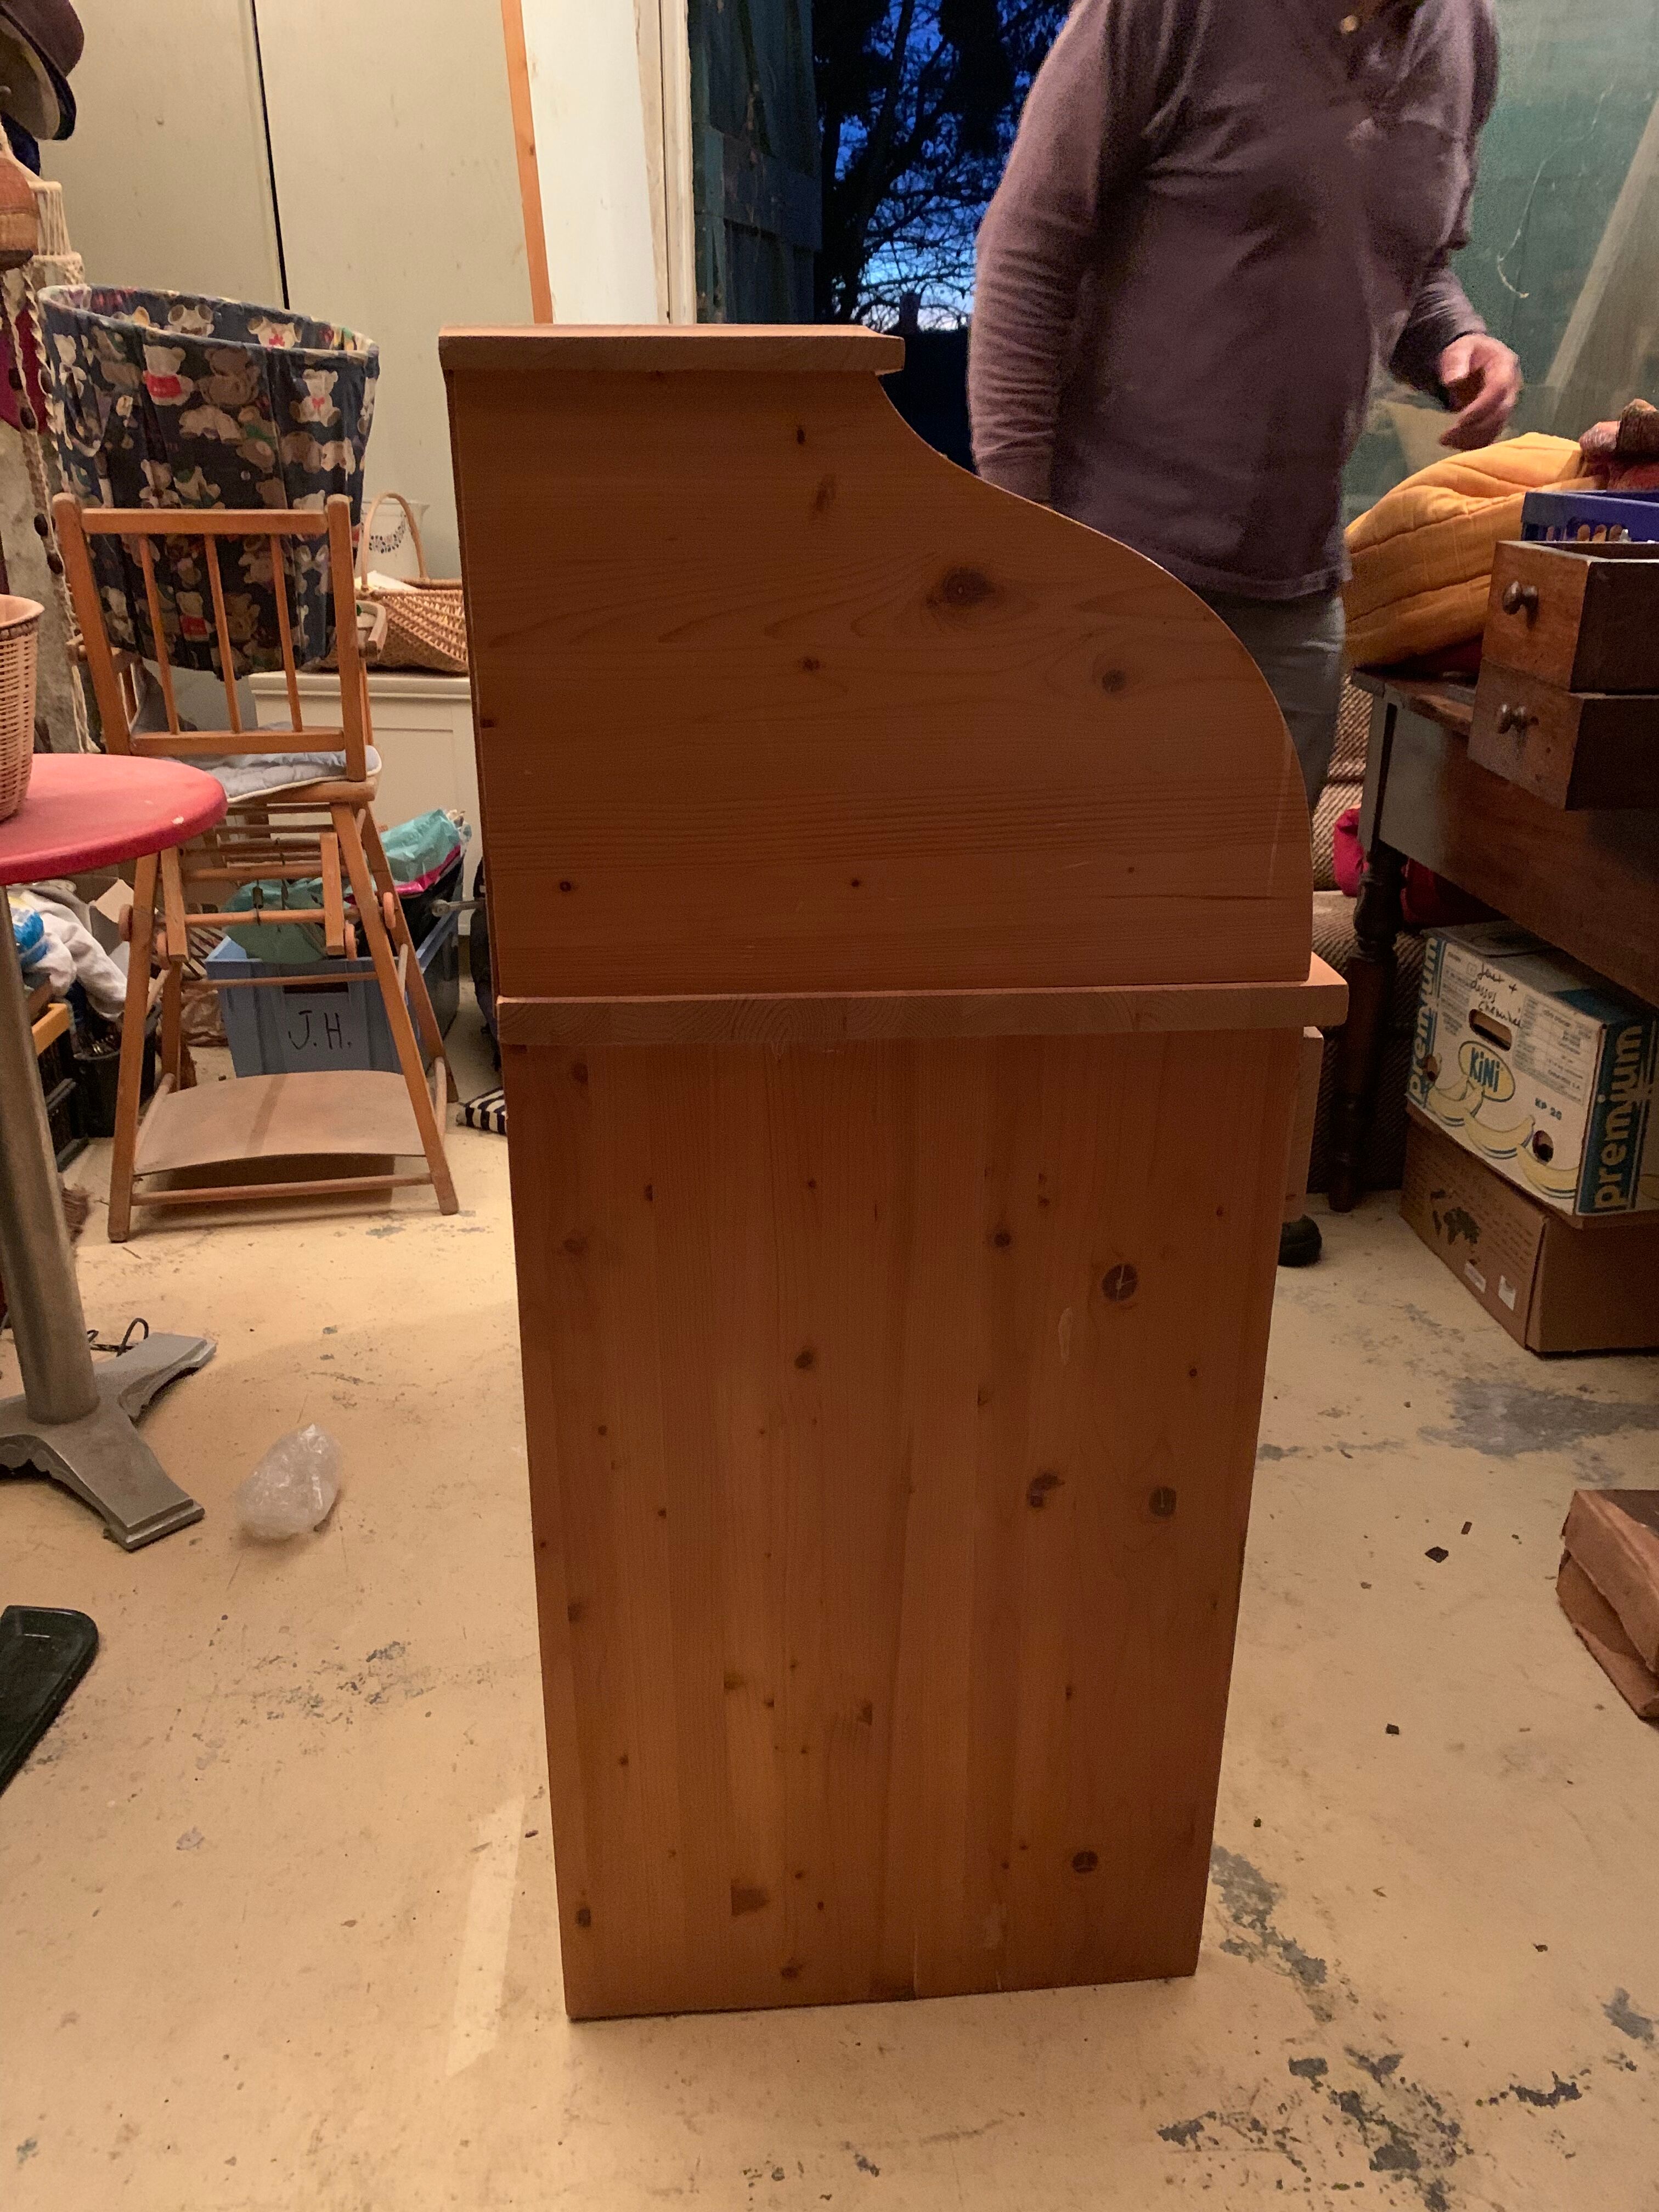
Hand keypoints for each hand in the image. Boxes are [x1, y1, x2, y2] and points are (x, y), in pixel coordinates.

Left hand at [1437, 333, 1521, 449]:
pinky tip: (1454, 444)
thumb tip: (1453, 381)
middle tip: (1446, 436)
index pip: (1499, 388)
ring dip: (1472, 439)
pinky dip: (1474, 442)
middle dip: (1474, 427)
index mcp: (1505, 365)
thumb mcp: (1458, 349)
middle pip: (1500, 412)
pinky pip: (1491, 433)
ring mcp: (1508, 402)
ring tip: (1445, 441)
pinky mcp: (1500, 416)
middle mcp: (1512, 385)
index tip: (1460, 420)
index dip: (1481, 407)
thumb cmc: (1466, 352)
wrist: (1473, 358)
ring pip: (1496, 427)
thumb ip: (1455, 362)